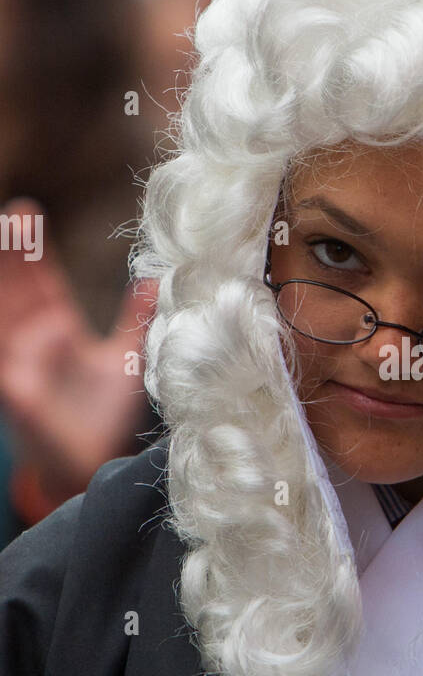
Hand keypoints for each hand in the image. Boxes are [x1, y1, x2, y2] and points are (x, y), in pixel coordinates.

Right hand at [0, 198, 157, 504]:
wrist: (98, 464)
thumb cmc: (108, 414)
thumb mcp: (127, 356)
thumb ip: (135, 318)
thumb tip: (155, 277)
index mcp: (58, 330)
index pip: (40, 281)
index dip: (32, 250)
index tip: (25, 211)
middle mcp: (33, 344)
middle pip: (17, 290)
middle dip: (13, 255)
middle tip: (13, 214)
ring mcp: (21, 369)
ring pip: (4, 320)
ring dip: (2, 287)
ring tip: (1, 244)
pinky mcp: (17, 397)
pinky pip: (2, 366)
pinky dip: (4, 348)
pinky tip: (8, 337)